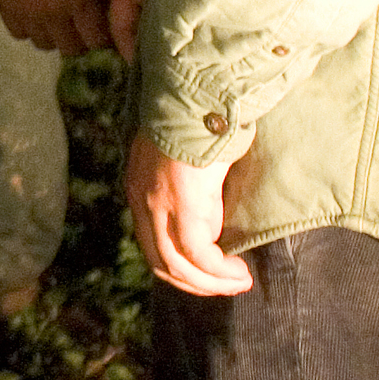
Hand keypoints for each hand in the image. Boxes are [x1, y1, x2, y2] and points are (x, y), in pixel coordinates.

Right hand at [0, 0, 113, 53]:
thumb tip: (119, 1)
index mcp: (81, 2)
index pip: (98, 41)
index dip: (104, 36)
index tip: (104, 26)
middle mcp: (55, 18)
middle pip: (72, 49)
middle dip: (81, 39)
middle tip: (81, 22)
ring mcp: (29, 17)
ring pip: (46, 45)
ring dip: (54, 35)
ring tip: (56, 18)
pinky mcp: (7, 12)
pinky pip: (21, 34)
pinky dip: (30, 28)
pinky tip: (34, 14)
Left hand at [126, 131, 252, 295]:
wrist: (202, 93)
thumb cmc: (203, 116)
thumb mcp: (188, 156)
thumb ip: (191, 185)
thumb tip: (213, 212)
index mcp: (139, 187)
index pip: (151, 241)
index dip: (178, 264)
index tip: (208, 271)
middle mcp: (142, 201)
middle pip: (160, 261)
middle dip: (194, 282)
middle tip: (226, 286)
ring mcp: (159, 205)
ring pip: (178, 265)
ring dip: (210, 283)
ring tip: (239, 283)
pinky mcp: (183, 206)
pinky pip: (200, 255)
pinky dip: (219, 272)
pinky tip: (239, 274)